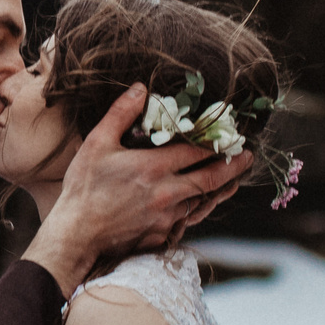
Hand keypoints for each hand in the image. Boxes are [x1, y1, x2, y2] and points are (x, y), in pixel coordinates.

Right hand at [26, 85, 250, 288]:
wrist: (76, 236)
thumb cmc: (83, 189)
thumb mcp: (97, 143)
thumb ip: (121, 113)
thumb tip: (141, 88)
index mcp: (153, 167)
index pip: (197, 151)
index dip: (218, 141)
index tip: (233, 134)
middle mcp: (167, 193)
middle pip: (211, 178)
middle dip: (233, 166)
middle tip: (248, 156)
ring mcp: (167, 217)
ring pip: (203, 201)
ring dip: (220, 190)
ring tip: (233, 180)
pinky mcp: (162, 236)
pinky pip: (187, 220)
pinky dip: (199, 209)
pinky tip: (203, 204)